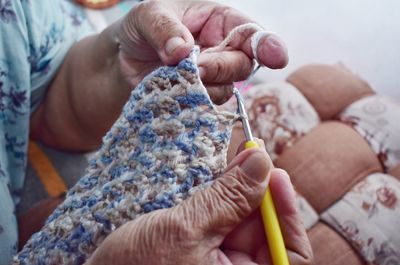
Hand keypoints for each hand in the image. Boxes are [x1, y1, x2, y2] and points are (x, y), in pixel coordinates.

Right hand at [85, 142, 312, 264]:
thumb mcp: (185, 231)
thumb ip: (228, 200)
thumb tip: (262, 164)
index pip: (290, 252)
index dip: (287, 212)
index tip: (275, 173)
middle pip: (266, 232)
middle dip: (258, 192)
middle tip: (249, 155)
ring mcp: (217, 264)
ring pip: (242, 222)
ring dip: (238, 191)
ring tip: (232, 161)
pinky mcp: (201, 252)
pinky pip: (220, 223)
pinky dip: (219, 198)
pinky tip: (215, 178)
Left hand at [117, 0, 287, 103]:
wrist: (123, 57)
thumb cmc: (142, 28)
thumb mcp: (147, 15)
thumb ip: (164, 28)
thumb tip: (181, 51)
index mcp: (219, 21)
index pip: (250, 32)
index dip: (267, 45)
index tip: (276, 57)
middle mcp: (221, 50)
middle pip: (242, 65)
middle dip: (222, 67)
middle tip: (197, 66)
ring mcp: (211, 78)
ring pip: (225, 89)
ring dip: (204, 87)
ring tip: (176, 76)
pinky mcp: (197, 99)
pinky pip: (205, 107)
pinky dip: (192, 103)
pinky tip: (174, 93)